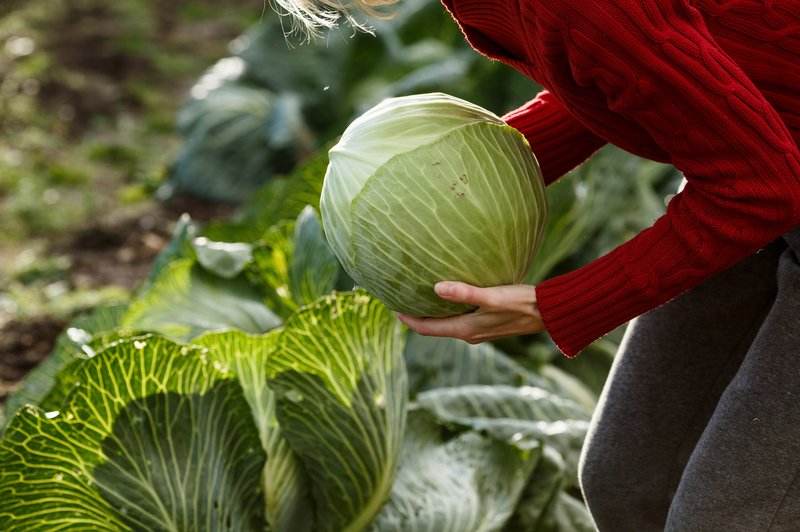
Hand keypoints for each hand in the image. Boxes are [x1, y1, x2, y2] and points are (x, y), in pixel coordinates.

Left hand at [396, 281, 544, 343]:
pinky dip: (446, 309)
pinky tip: (446, 294)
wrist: (549, 313)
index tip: (390, 305)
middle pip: (432, 327)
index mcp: (465, 330)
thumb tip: (436, 288)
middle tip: (399, 298)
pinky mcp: (487, 323)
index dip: (406, 318)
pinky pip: (458, 318)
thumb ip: (465, 293)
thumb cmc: (522, 303)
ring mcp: (478, 329)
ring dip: (430, 312)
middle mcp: (469, 333)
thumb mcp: (492, 296)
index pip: (425, 327)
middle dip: (414, 314)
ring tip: (417, 295)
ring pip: (445, 323)